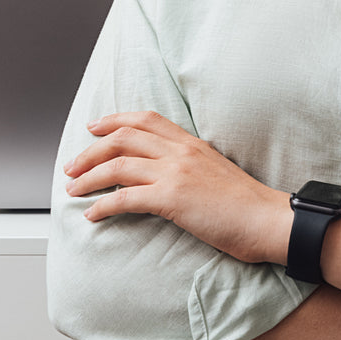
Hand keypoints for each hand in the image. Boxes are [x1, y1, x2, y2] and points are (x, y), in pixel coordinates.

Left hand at [63, 111, 289, 264]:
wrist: (268, 220)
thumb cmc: (247, 205)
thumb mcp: (217, 171)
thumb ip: (191, 165)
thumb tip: (167, 175)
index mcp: (192, 143)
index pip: (146, 119)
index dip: (114, 120)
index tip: (94, 127)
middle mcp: (181, 152)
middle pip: (123, 138)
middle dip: (90, 151)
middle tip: (72, 166)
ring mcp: (176, 173)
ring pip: (117, 166)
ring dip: (88, 178)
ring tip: (74, 190)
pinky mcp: (173, 198)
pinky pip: (125, 198)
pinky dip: (102, 205)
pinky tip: (93, 215)